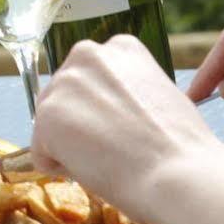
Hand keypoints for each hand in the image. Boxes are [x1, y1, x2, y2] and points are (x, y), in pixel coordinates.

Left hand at [30, 34, 223, 223]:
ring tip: (108, 158)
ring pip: (52, 127)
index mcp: (120, 48)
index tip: (126, 128)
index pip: (90, 82)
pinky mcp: (48, 116)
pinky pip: (42, 155)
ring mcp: (64, 83)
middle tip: (115, 148)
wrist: (180, 175)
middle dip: (81, 126)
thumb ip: (125, 92)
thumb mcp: (159, 96)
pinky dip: (61, 170)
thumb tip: (106, 111)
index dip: (104, 112)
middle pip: (66, 100)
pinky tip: (94, 169)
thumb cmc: (180, 148)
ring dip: (71, 147)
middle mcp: (87, 54)